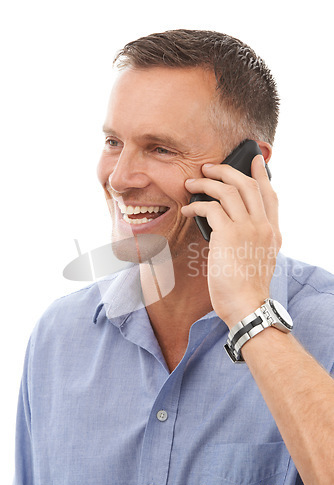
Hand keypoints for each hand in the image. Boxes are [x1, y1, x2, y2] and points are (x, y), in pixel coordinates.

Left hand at [181, 155, 281, 327]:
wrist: (247, 305)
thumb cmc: (247, 288)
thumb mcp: (258, 260)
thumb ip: (251, 240)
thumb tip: (231, 227)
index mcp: (272, 232)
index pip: (270, 195)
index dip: (261, 175)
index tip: (255, 160)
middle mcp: (262, 226)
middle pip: (247, 185)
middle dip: (227, 170)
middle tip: (209, 167)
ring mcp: (247, 228)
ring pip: (228, 191)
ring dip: (206, 183)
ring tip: (191, 183)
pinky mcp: (228, 234)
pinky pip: (210, 208)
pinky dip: (196, 206)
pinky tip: (187, 210)